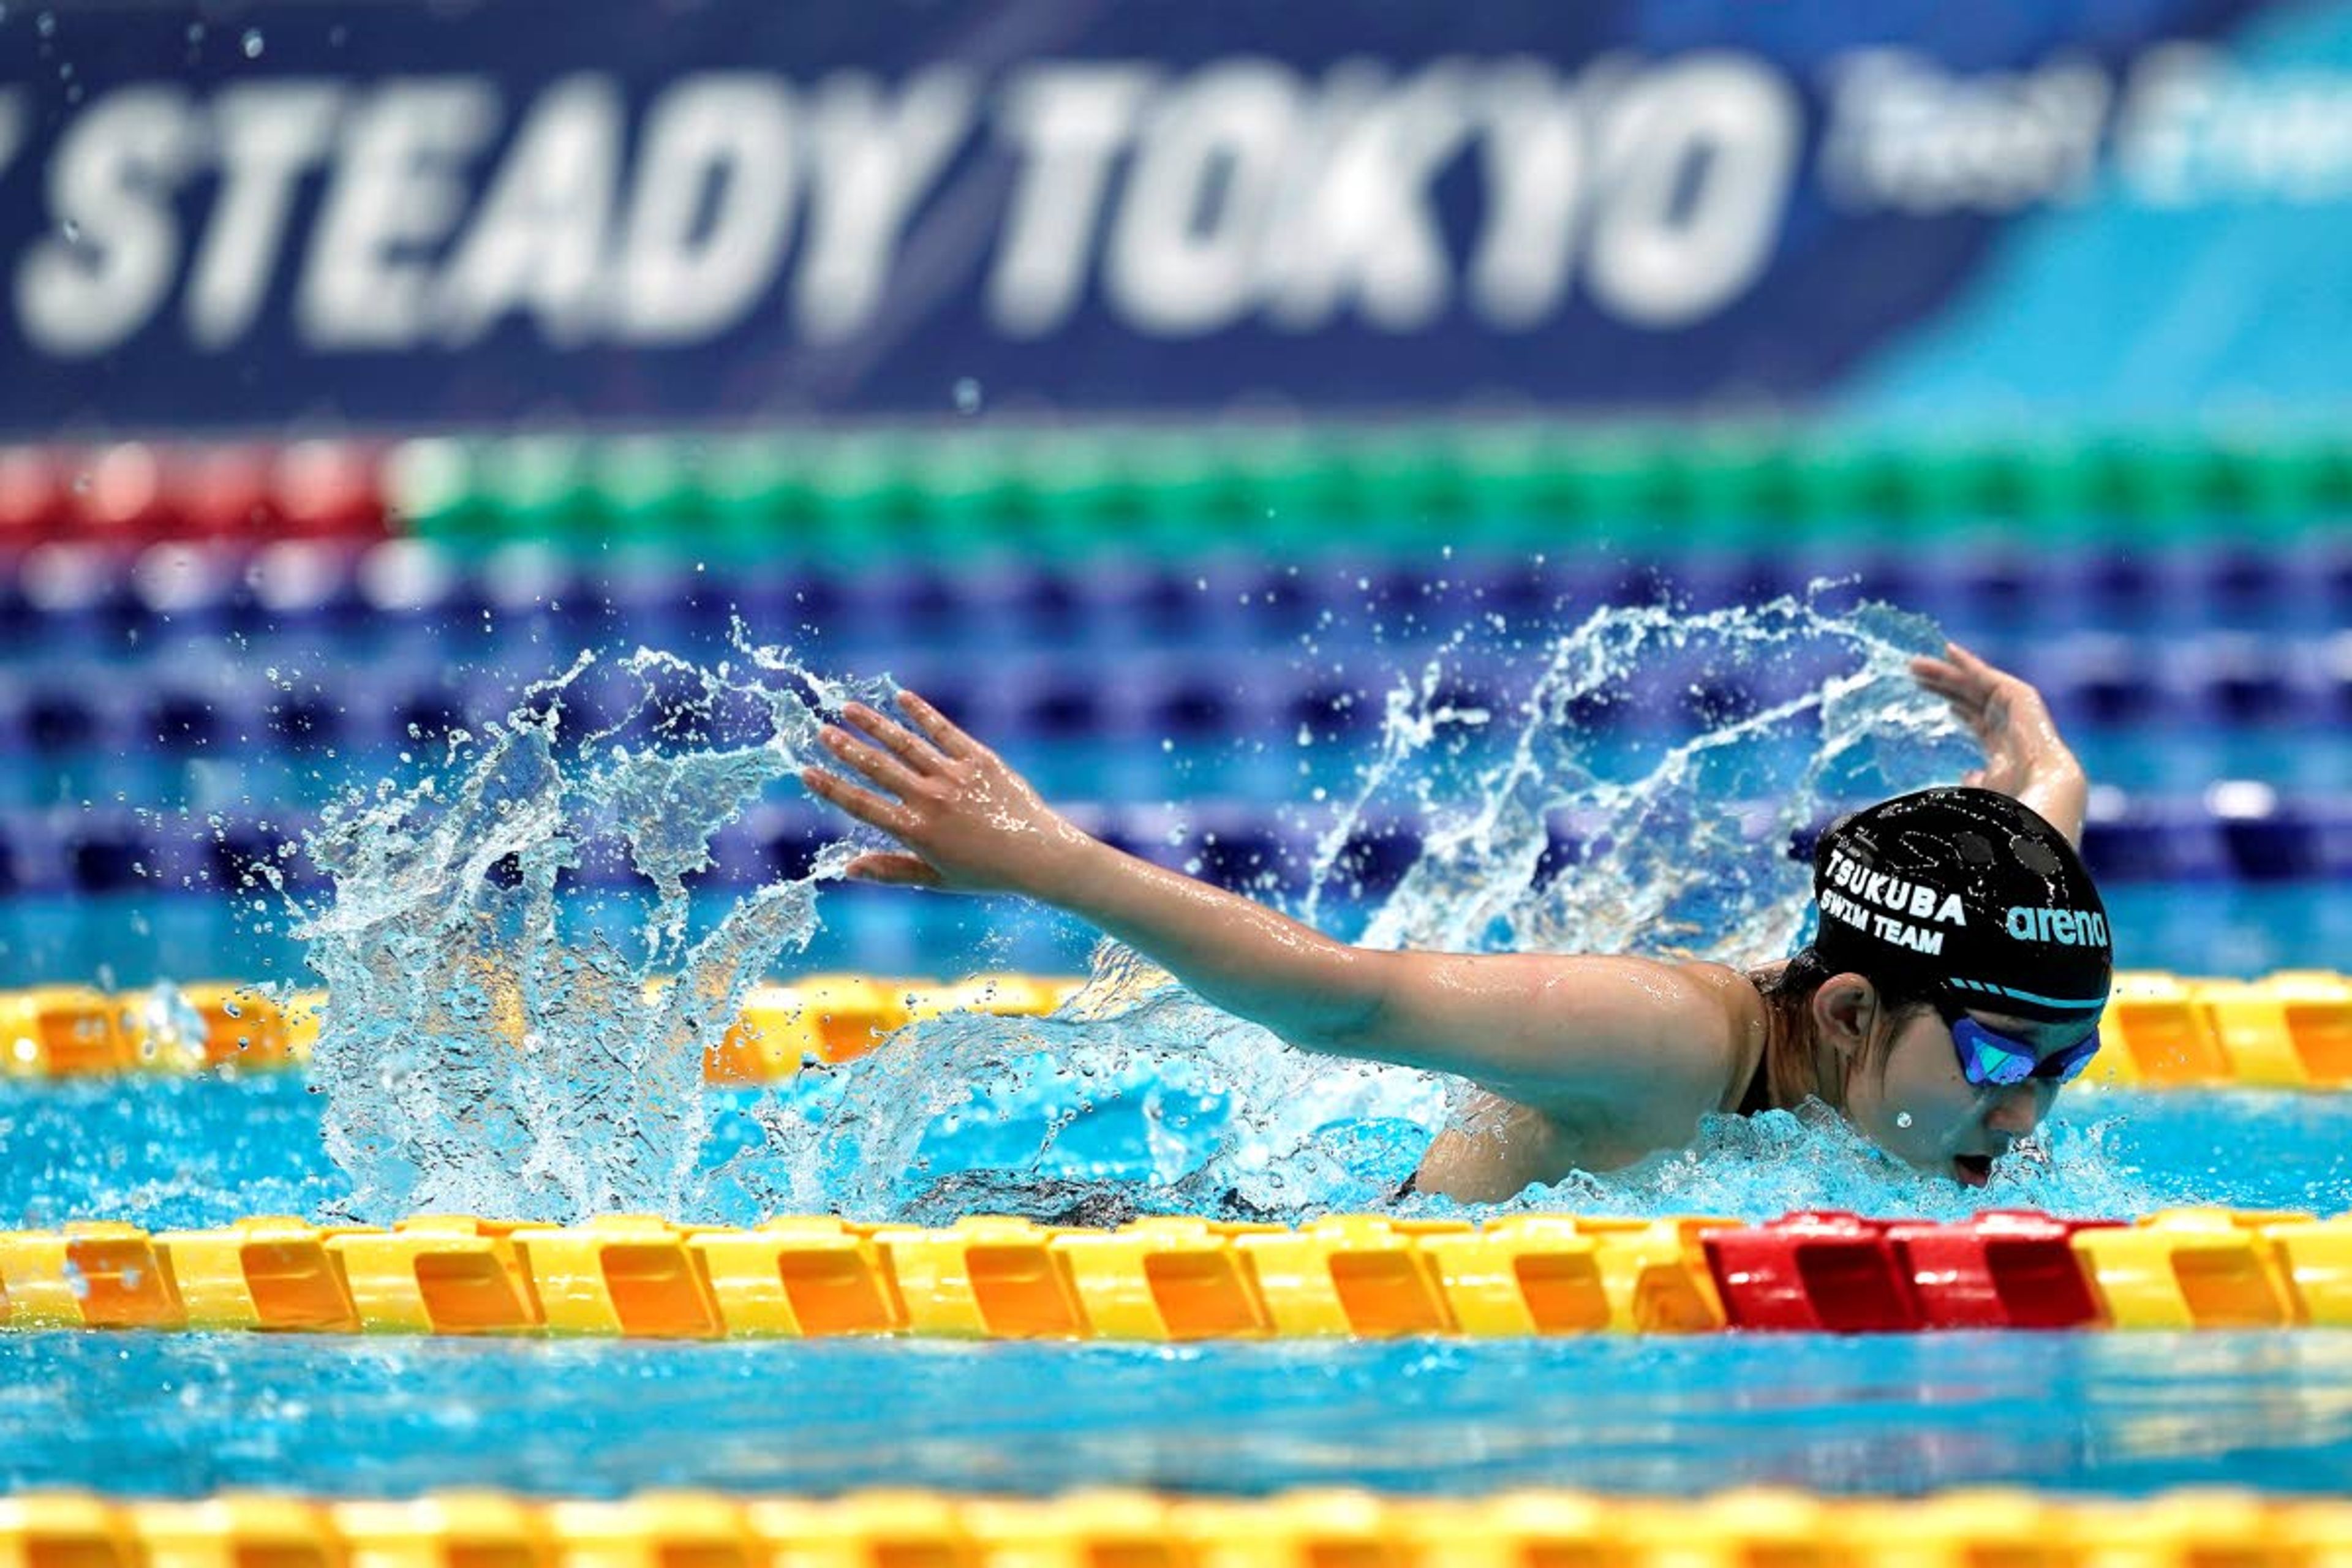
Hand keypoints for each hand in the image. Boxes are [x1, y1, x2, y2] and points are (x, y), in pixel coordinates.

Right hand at [800, 691, 1083, 893]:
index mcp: (916, 831)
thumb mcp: (936, 879)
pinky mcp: (979, 760)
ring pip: (905, 744)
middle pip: (877, 768)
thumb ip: (890, 870)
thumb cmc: (986, 872)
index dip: (831, 788)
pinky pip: (944, 731)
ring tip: (848, 709)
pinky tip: (902, 698)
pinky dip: (922, 714)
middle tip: (820, 731)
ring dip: (874, 725)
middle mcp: (930, 799)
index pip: (861, 805)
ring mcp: (954, 776)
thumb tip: (847, 869)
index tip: (805, 770)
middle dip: (844, 748)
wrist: (1039, 856)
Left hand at [1909, 642, 2086, 841]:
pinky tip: (1948, 651)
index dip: (1950, 702)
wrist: (2043, 789)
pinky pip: (1987, 675)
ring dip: (1945, 672)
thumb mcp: (1987, 789)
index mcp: (2002, 744)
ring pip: (1973, 684)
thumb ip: (1975, 781)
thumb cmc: (2017, 798)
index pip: (1972, 717)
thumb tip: (1966, 775)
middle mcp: (2008, 722)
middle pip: (1968, 696)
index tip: (1926, 691)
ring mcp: (2015, 708)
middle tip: (1912, 672)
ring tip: (1916, 664)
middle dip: (1941, 684)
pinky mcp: (2020, 695)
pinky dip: (1968, 663)